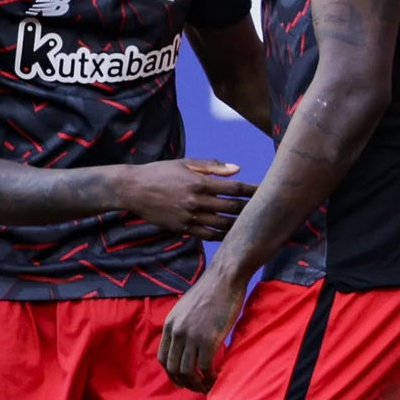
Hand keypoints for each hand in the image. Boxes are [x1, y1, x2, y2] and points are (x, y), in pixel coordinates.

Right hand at [115, 158, 255, 239]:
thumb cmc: (160, 172)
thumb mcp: (185, 164)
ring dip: (239, 225)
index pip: (233, 187)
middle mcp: (196, 201)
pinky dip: (222, 236)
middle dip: (250, 208)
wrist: (132, 189)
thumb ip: (212, 167)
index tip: (266, 190)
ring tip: (253, 225)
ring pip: (222, 225)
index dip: (252, 189)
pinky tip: (232, 234)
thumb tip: (237, 169)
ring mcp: (189, 217)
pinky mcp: (182, 229)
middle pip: (231, 208)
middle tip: (266, 209)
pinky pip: (207, 235)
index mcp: (198, 182)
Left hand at [160, 268, 248, 390]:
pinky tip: (215, 377)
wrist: (225, 278)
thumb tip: (185, 342)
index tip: (181, 380)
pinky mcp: (209, 339)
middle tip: (196, 387)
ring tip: (206, 386)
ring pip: (188, 371)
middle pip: (173, 368)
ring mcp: (192, 336)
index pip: (163, 358)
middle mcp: (177, 332)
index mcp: (169, 325)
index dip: (171, 374)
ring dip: (196, 383)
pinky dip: (209, 376)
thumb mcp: (185, 308)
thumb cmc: (210, 291)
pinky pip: (205, 366)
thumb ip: (181, 325)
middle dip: (184, 382)